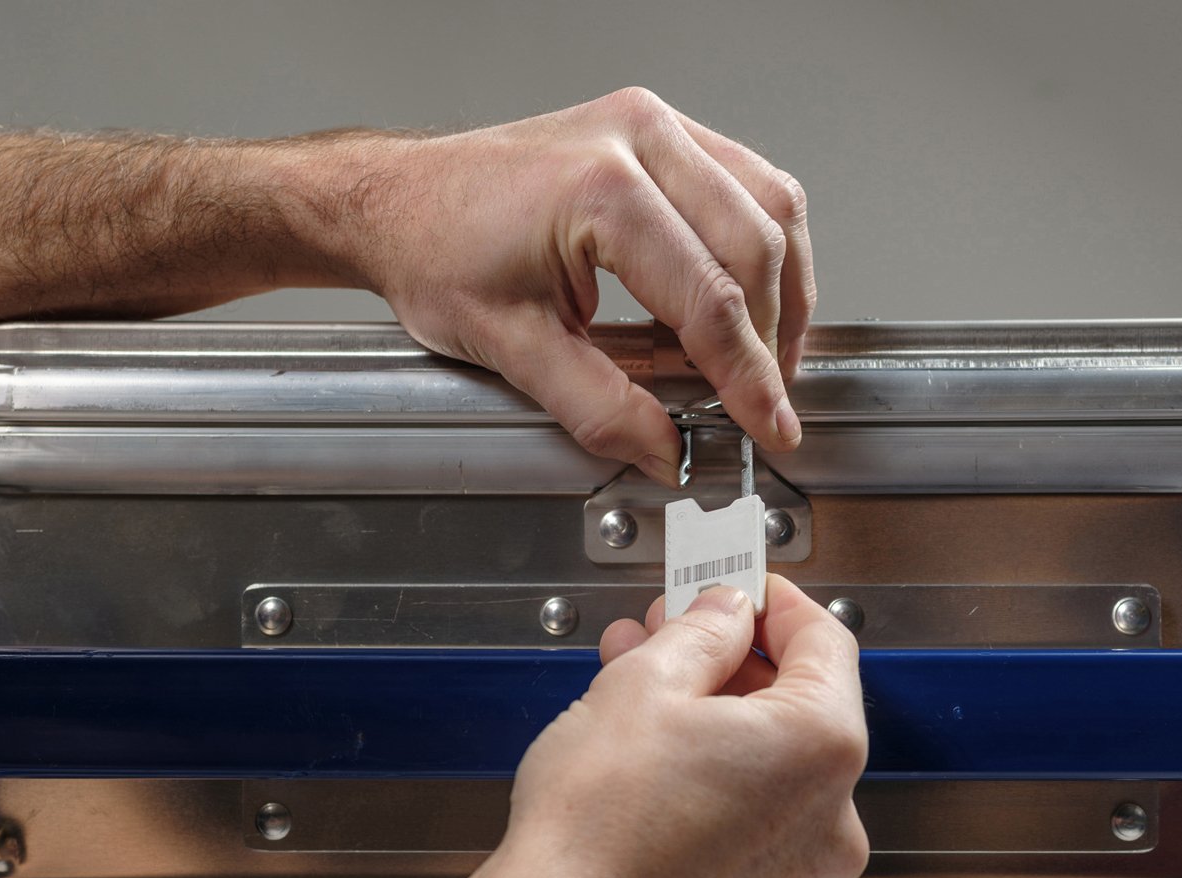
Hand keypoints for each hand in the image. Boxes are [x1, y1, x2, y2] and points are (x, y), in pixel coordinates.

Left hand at [299, 88, 815, 485]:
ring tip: (767, 355)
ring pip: (772, 205)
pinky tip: (750, 297)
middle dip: (770, 338)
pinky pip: (750, 183)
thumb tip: (668, 450)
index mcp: (601, 189)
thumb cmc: (434, 250)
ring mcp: (653, 124)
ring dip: (783, 288)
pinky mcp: (658, 129)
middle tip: (766, 402)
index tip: (770, 424)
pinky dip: (763, 247)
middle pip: (756, 248)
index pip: (710, 299)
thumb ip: (601, 409)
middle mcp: (638, 139)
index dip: (749, 378)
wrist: (398, 200)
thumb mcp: (511, 348)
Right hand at [484, 575, 867, 877]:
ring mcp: (802, 869)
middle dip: (731, 660)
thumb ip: (703, 631)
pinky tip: (659, 753)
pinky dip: (719, 779)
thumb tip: (724, 614)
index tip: (742, 587)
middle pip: (799, 704)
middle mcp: (833, 816)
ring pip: (772, 764)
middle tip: (678, 630)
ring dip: (715, 716)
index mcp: (823, 748)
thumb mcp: (646, 682)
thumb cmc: (596, 828)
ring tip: (646, 684)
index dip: (774, 601)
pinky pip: (757, 817)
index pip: (824, 641)